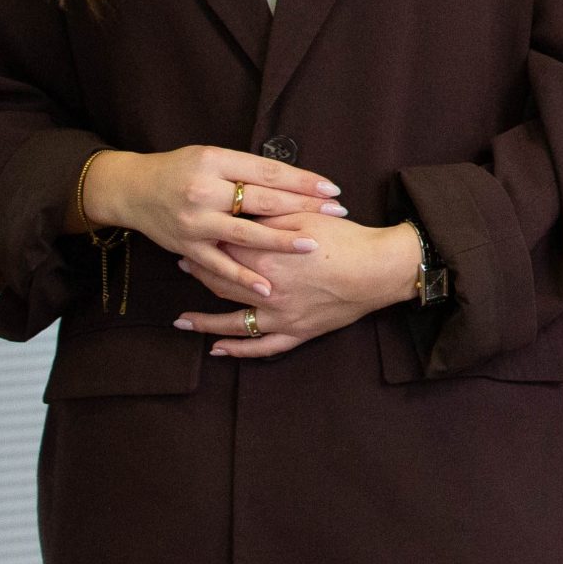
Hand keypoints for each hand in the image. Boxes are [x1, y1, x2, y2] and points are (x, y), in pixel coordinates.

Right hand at [84, 146, 344, 297]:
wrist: (132, 190)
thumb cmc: (181, 168)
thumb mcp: (214, 156)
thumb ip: (248, 169)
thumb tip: (294, 179)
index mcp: (216, 162)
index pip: (268, 172)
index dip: (302, 180)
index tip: (331, 188)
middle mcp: (205, 191)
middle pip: (263, 200)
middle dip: (303, 206)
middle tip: (335, 211)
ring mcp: (195, 222)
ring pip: (246, 234)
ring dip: (281, 241)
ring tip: (311, 246)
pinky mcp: (187, 248)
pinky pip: (219, 266)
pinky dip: (242, 278)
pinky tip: (266, 288)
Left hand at [174, 212, 419, 357]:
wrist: (380, 270)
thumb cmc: (347, 240)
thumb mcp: (306, 217)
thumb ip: (270, 216)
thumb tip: (240, 213)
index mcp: (268, 258)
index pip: (226, 248)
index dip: (209, 240)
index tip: (196, 232)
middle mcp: (267, 291)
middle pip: (223, 281)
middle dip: (200, 272)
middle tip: (183, 264)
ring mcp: (280, 316)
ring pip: (232, 321)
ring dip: (204, 321)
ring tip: (182, 319)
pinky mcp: (296, 332)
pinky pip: (260, 347)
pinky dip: (237, 350)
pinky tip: (217, 350)